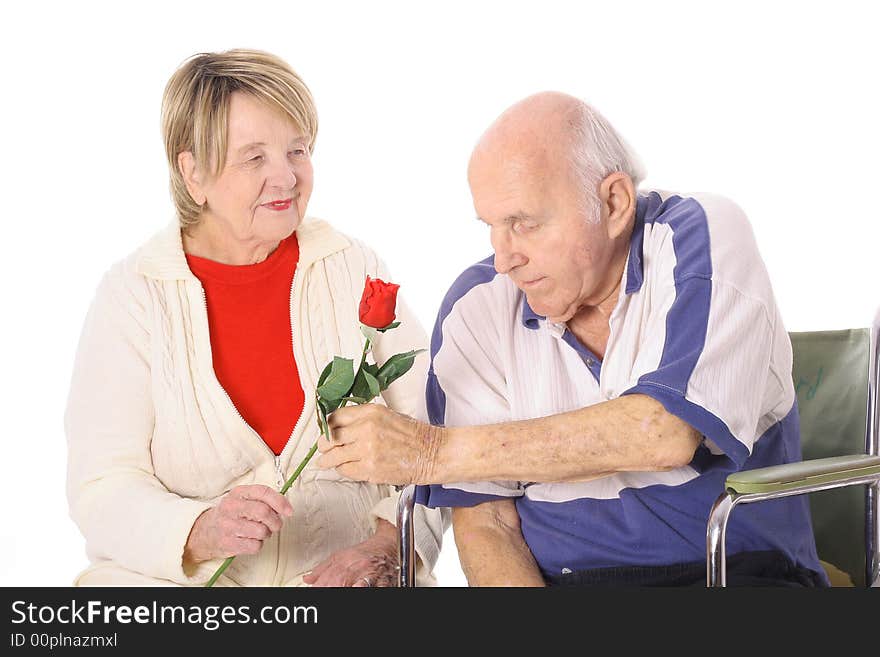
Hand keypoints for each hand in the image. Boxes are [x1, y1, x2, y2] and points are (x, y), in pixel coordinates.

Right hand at [184, 484, 292, 563]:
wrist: (204, 532)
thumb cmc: (231, 515)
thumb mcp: (243, 500)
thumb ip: (263, 500)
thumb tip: (285, 508)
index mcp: (238, 493)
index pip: (263, 492)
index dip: (280, 501)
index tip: (289, 511)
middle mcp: (231, 507)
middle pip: (264, 512)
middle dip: (275, 521)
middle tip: (275, 525)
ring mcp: (228, 526)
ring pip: (261, 531)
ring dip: (266, 534)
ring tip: (259, 532)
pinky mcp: (228, 543)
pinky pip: (255, 546)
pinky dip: (258, 545)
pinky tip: (250, 540)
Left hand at [302, 519, 399, 586]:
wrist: (388, 544)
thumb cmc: (365, 552)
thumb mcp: (341, 556)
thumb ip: (323, 569)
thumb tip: (307, 579)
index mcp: (344, 561)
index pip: (328, 577)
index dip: (319, 586)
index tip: (314, 590)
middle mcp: (357, 566)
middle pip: (340, 580)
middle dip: (331, 588)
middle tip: (327, 591)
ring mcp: (371, 574)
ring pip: (359, 585)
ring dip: (349, 588)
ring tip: (349, 588)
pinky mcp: (384, 581)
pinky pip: (377, 587)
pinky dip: (368, 589)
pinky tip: (362, 589)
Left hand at [316, 404, 442, 484]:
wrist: (432, 453)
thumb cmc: (413, 435)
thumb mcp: (387, 415)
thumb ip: (363, 418)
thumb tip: (341, 426)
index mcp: (371, 412)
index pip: (335, 417)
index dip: (327, 426)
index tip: (326, 431)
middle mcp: (366, 428)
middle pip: (330, 437)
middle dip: (324, 444)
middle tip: (322, 448)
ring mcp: (367, 449)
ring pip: (334, 456)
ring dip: (327, 460)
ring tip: (324, 462)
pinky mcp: (370, 468)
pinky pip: (345, 470)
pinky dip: (342, 470)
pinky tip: (345, 468)